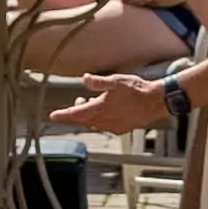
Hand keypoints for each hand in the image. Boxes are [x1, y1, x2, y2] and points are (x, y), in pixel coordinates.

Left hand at [57, 74, 172, 136]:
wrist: (155, 102)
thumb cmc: (137, 90)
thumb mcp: (115, 81)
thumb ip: (98, 82)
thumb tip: (85, 79)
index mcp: (99, 109)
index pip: (75, 114)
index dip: (62, 115)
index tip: (52, 116)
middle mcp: (104, 121)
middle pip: (82, 120)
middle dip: (77, 113)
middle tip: (79, 101)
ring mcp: (112, 126)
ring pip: (93, 124)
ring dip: (89, 116)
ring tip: (94, 103)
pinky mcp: (121, 129)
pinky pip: (105, 127)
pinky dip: (100, 120)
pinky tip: (107, 112)